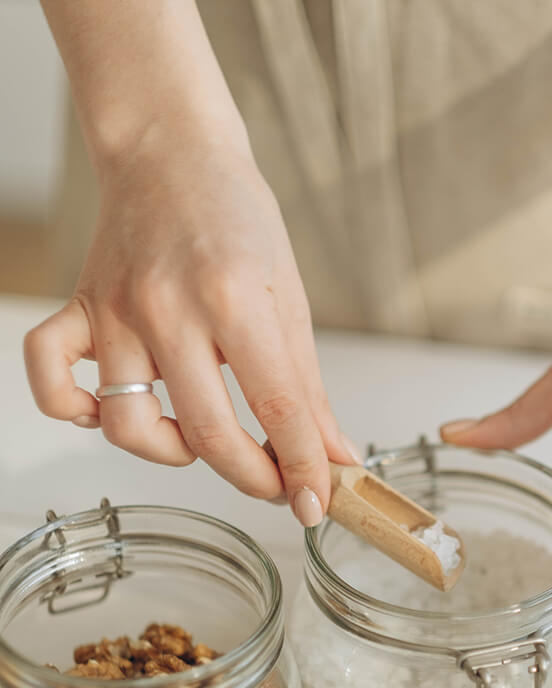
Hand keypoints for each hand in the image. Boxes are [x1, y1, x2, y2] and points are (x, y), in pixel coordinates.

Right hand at [24, 128, 356, 524]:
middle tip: (278, 486)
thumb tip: (334, 459)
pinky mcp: (80, 310)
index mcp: (235, 296)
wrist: (171, 150)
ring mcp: (116, 312)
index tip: (316, 505)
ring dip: (172, 453)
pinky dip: (73, 410)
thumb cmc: (237, 217)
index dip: (304, 467)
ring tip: (200, 436)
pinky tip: (111, 410)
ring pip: (127, 425)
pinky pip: (50, 380)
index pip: (277, 407)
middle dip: (254, 479)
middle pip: (208, 432)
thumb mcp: (290, 298)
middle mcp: (168, 307)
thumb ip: (309, 388)